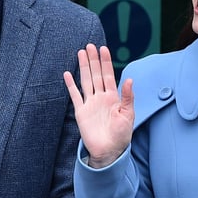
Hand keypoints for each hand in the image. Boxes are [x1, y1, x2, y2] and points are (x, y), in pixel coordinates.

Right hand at [63, 43, 134, 167]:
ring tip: (80, 53)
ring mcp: (90, 104)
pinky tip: (67, 74)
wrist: (108, 151)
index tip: (103, 49)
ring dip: (83, 67)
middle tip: (90, 45)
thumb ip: (127, 97)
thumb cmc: (121, 135)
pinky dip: (71, 85)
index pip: (108, 75)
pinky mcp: (81, 112)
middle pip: (96, 74)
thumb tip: (129, 79)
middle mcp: (101, 97)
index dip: (106, 62)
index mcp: (113, 97)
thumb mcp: (128, 115)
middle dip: (93, 60)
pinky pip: (75, 95)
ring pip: (86, 81)